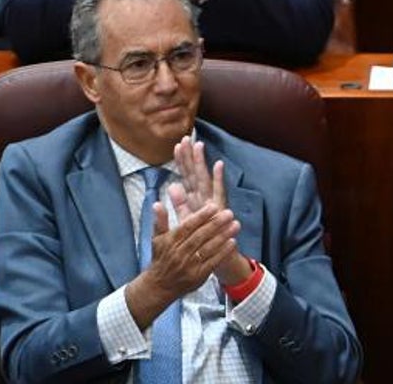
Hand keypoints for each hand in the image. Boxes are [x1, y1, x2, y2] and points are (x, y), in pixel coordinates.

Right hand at [125, 201, 239, 328]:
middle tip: (229, 213)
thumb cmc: (160, 258)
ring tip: (235, 225)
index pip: (188, 226)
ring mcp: (189, 265)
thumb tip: (157, 203)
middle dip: (216, 223)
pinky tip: (232, 242)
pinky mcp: (198, 276)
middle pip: (200, 236)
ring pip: (208, 248)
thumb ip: (160, 220)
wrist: (159, 286)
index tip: (214, 206)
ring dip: (223, 236)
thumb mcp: (157, 238)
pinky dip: (223, 252)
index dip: (201, 216)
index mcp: (170, 242)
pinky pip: (212, 262)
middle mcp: (180, 253)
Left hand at [168, 137, 250, 284]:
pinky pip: (218, 192)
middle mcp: (204, 197)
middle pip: (195, 173)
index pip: (186, 176)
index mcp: (194, 198)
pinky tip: (218, 164)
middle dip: (191, 156)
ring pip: (205, 178)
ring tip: (199, 146)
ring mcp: (212, 202)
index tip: (177, 144)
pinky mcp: (220, 209)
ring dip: (202, 162)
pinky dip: (218, 178)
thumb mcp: (187, 218)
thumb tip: (171, 185)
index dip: (181, 161)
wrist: (218, 255)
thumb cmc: (202, 237)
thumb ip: (180, 202)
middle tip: (186, 137)